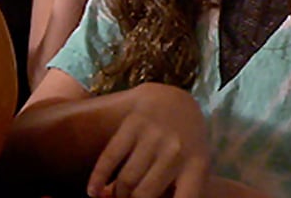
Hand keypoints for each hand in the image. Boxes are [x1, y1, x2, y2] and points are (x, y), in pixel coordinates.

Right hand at [88, 83, 210, 197]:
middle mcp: (176, 151)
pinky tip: (93, 192)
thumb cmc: (185, 143)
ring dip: (116, 196)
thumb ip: (175, 190)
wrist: (175, 101)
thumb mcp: (193, 167)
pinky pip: (110, 158)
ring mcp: (153, 136)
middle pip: (145, 194)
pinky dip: (98, 179)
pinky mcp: (132, 125)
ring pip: (126, 180)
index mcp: (197, 165)